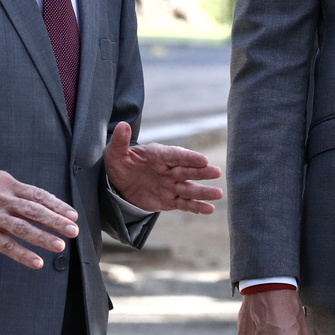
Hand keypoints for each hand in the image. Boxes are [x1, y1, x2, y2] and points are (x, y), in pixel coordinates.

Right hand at [0, 170, 78, 268]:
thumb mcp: (0, 183)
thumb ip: (21, 193)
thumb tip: (48, 205)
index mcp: (9, 185)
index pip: (38, 195)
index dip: (57, 206)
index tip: (73, 215)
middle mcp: (2, 199)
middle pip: (34, 210)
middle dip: (56, 221)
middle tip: (73, 230)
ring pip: (22, 228)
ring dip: (42, 238)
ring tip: (59, 246)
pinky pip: (6, 245)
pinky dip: (22, 254)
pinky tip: (36, 262)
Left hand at [103, 121, 222, 212]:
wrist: (118, 183)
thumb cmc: (119, 163)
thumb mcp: (115, 152)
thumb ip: (120, 141)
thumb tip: (122, 125)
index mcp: (158, 155)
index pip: (175, 155)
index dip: (188, 157)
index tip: (202, 159)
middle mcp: (168, 170)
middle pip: (187, 170)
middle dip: (201, 172)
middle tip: (216, 172)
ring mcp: (171, 185)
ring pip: (189, 188)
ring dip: (203, 191)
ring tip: (218, 194)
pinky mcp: (169, 200)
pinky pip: (184, 204)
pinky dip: (197, 207)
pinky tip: (209, 209)